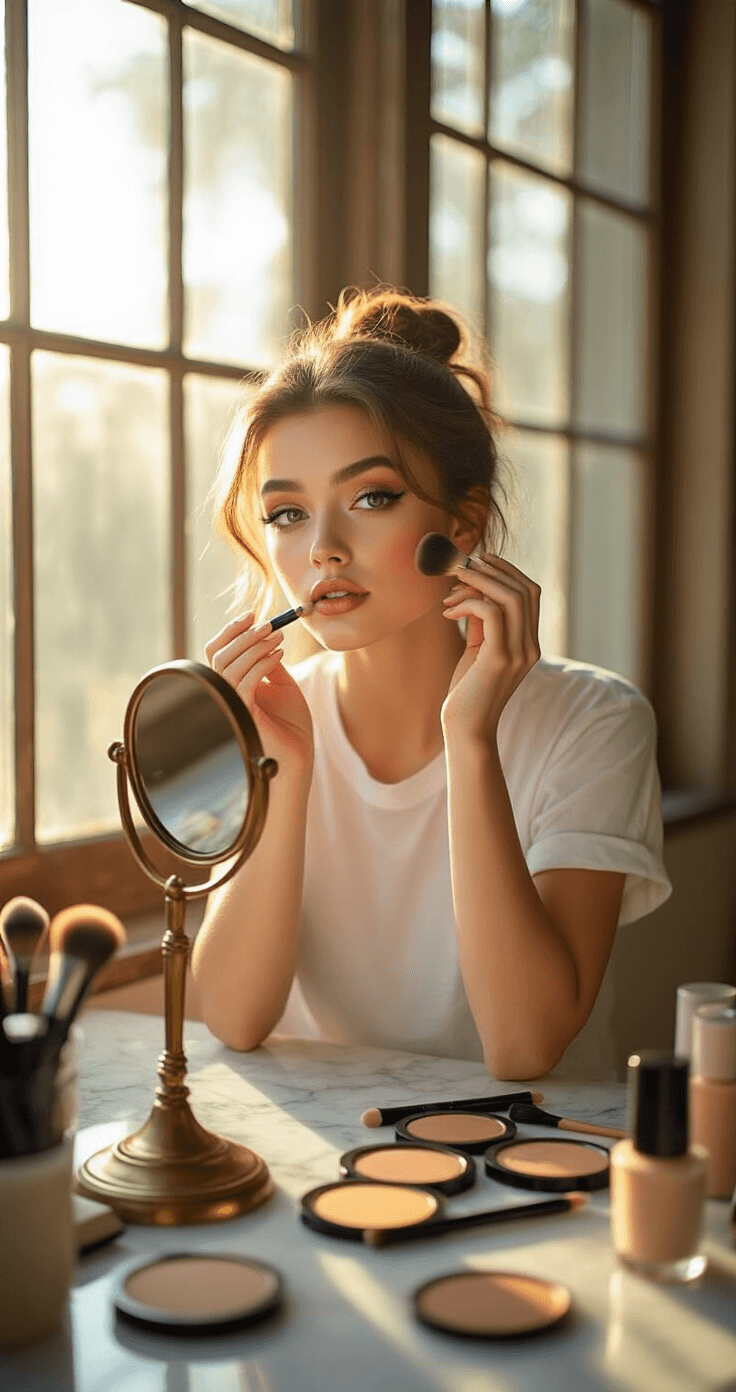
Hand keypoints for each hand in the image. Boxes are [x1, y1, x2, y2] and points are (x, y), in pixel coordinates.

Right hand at [205, 613, 313, 773]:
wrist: (299, 756)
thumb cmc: (291, 725)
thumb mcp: (282, 684)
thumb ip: (269, 661)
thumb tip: (265, 637)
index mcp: (232, 685)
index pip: (218, 652)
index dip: (231, 631)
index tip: (253, 615)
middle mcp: (226, 693)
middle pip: (217, 655)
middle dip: (242, 635)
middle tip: (268, 624)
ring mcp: (231, 704)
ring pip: (227, 666)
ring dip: (254, 646)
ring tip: (278, 638)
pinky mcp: (242, 714)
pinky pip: (243, 682)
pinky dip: (261, 663)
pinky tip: (278, 655)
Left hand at [440, 554, 540, 740]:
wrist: (466, 730)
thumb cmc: (468, 691)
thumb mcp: (478, 649)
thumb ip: (484, 621)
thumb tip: (476, 589)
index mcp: (529, 643)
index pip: (530, 593)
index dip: (507, 570)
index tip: (480, 560)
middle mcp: (530, 647)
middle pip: (525, 589)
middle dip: (492, 570)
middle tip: (461, 566)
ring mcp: (519, 653)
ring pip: (511, 597)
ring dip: (479, 581)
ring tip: (451, 583)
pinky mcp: (500, 659)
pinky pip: (491, 612)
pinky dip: (468, 602)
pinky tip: (447, 612)